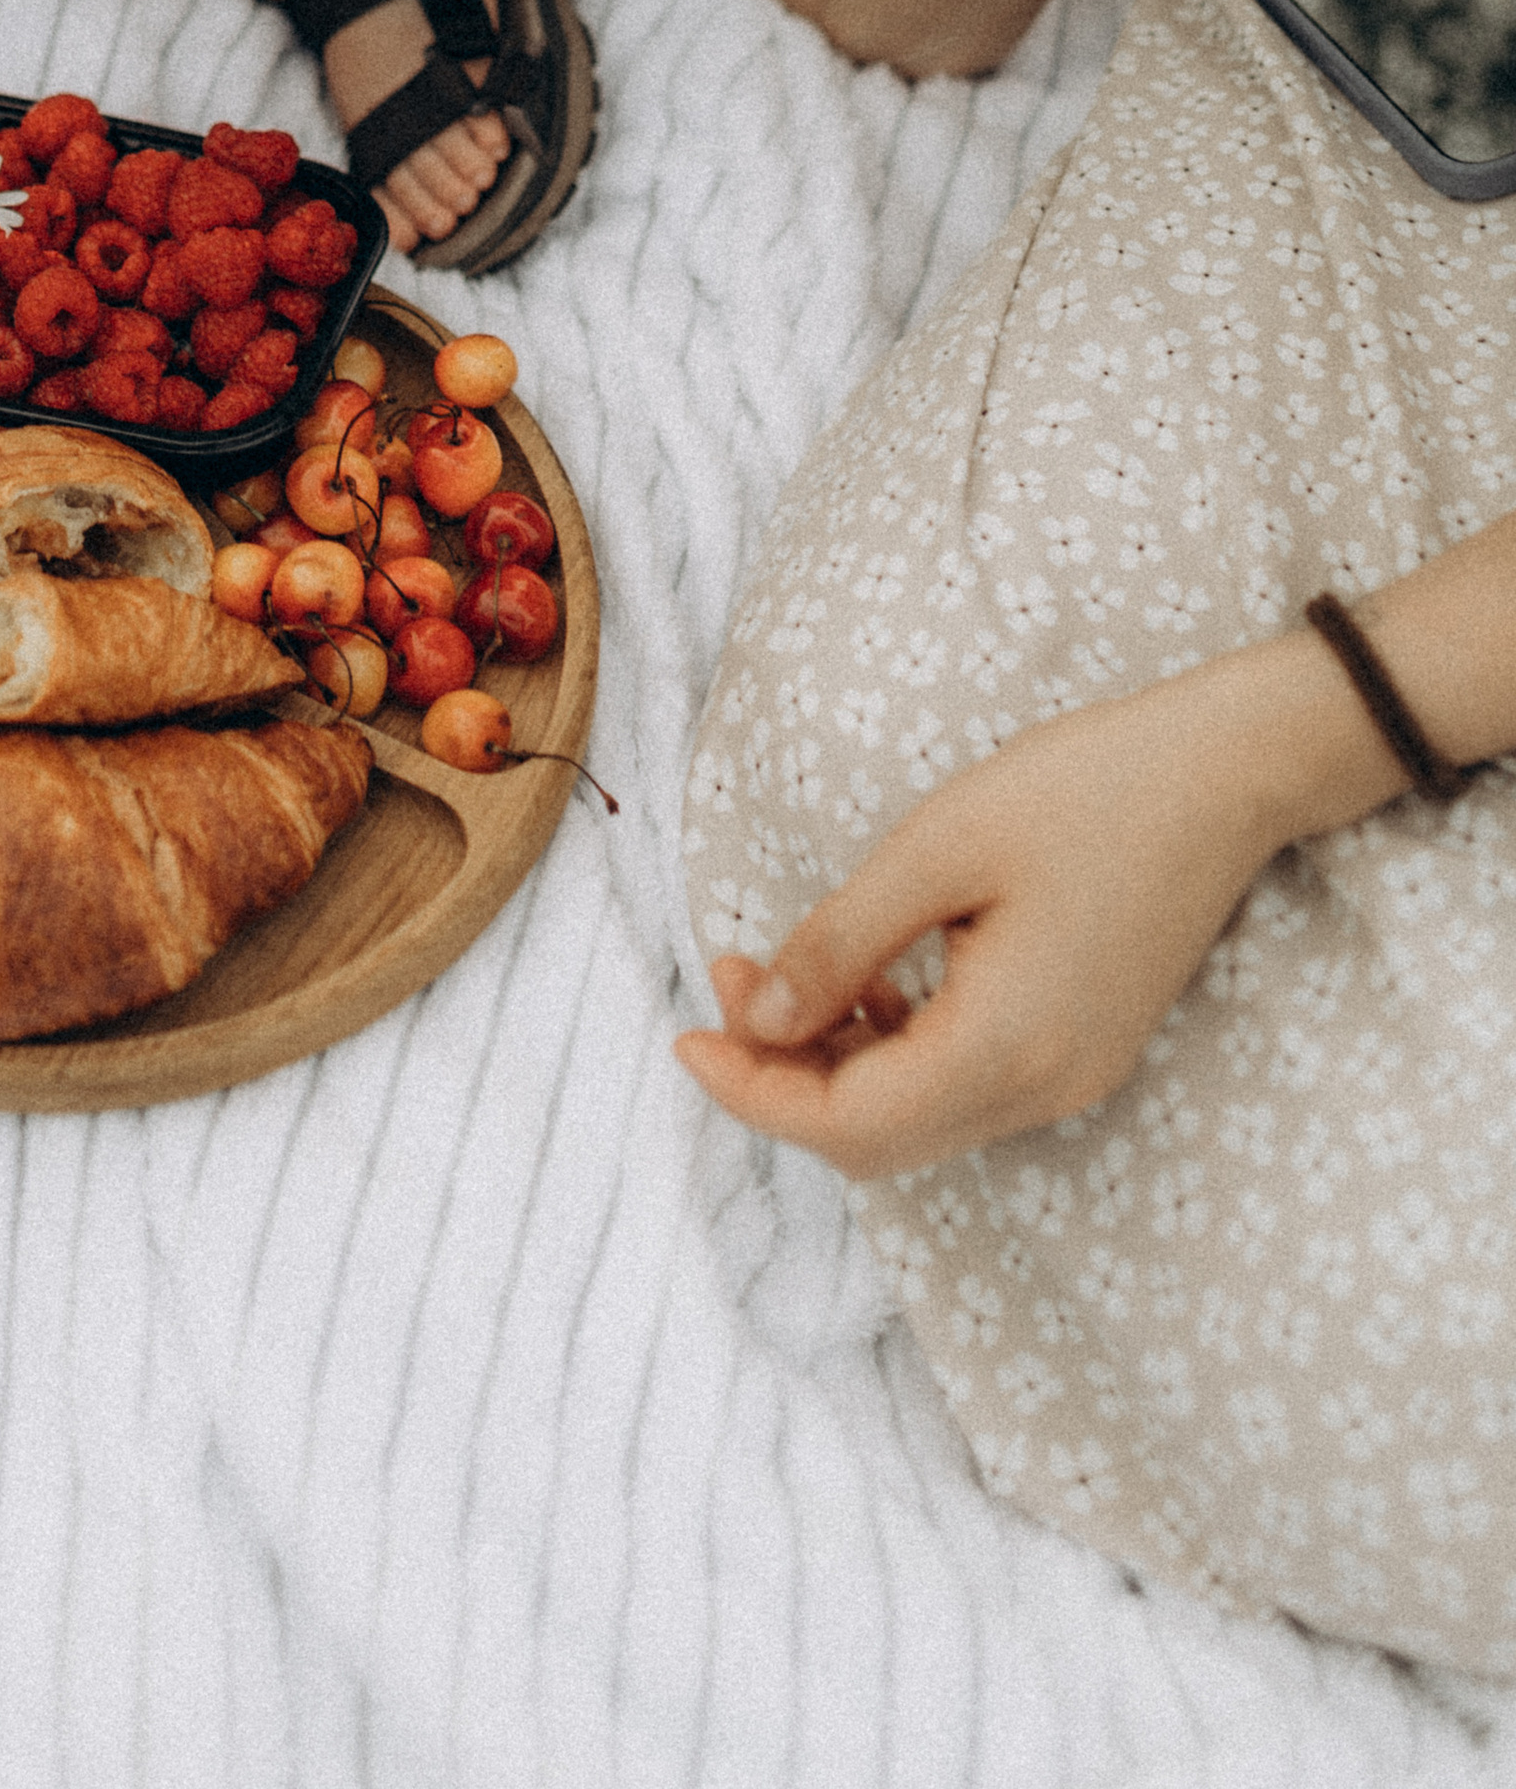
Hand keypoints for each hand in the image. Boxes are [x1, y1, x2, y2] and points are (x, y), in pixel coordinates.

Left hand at [674, 666, 1297, 1177]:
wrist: (1226, 773)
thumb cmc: (1085, 790)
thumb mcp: (937, 849)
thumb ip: (841, 944)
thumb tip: (759, 1021)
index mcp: (1007, 1046)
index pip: (848, 1126)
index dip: (754, 1094)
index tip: (686, 1036)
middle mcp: (1045, 1087)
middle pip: (878, 1140)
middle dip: (782, 1079)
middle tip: (728, 980)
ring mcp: (1073, 1076)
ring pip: (918, 1118)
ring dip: (833, 1064)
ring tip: (774, 972)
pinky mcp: (1083, 1050)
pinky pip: (963, 1084)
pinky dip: (893, 1051)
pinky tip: (863, 979)